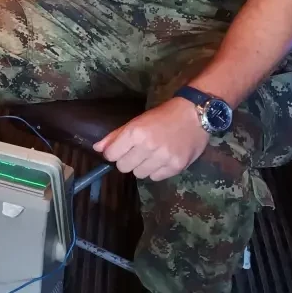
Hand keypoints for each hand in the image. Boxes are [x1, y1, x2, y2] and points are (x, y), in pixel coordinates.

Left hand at [93, 98, 208, 180]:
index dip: (114, 153)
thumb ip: (116, 136)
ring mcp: (163, 158)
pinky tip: (163, 159)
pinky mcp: (176, 166)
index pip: (111, 155)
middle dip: (127, 161)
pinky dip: (157, 171)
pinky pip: (156, 178)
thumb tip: (97, 148)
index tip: (120, 150)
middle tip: (137, 152)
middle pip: (123, 167)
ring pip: (139, 174)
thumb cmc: (163, 115)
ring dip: (142, 167)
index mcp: (135, 132)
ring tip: (152, 155)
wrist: (194, 114)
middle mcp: (147, 146)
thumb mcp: (137, 121)